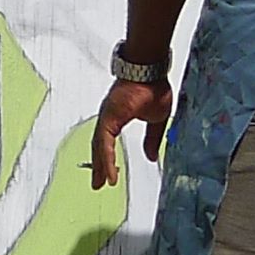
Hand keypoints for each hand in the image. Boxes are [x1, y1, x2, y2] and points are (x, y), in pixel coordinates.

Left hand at [88, 76, 171, 191]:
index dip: (106, 160)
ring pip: (99, 147)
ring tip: (100, 183)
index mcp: (116, 118)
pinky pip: (105, 142)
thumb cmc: (152, 87)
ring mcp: (106, 117)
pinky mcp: (109, 117)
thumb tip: (151, 157)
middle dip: (98, 167)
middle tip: (97, 184)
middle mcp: (107, 117)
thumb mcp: (157, 120)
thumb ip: (152, 139)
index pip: (107, 143)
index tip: (108, 176)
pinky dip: (106, 158)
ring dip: (100, 166)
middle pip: (99, 147)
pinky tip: (108, 172)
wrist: (150, 69)